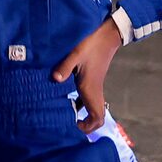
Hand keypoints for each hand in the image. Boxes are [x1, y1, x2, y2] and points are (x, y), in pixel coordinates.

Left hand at [52, 15, 127, 131]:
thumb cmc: (92, 44)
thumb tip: (55, 79)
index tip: (74, 124)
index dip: (88, 127)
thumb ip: (65, 67)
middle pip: (98, 117)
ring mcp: (95, 86)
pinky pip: (89, 98)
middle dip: (87, 125)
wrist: (107, 35)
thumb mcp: (76, 54)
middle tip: (71, 123)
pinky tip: (69, 98)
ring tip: (68, 113)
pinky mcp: (93, 80)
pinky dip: (82, 103)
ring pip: (94, 108)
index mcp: (90, 89)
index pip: (97, 118)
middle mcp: (95, 91)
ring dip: (84, 114)